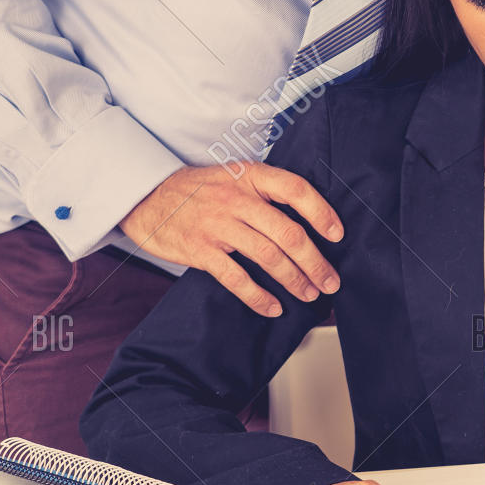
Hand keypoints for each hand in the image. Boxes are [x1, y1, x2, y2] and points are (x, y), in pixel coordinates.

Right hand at [119, 163, 343, 316]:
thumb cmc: (199, 191)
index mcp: (250, 176)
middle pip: (288, 232)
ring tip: (309, 294)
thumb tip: (308, 222)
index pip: (296, 189)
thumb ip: (265, 192)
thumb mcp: (233, 177)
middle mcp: (236, 198)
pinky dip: (258, 297)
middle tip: (331, 281)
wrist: (145, 196)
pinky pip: (236, 278)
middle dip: (315, 262)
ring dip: (294, 280)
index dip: (322, 213)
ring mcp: (217, 224)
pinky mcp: (199, 250)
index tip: (338, 235)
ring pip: (268, 256)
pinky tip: (273, 307)